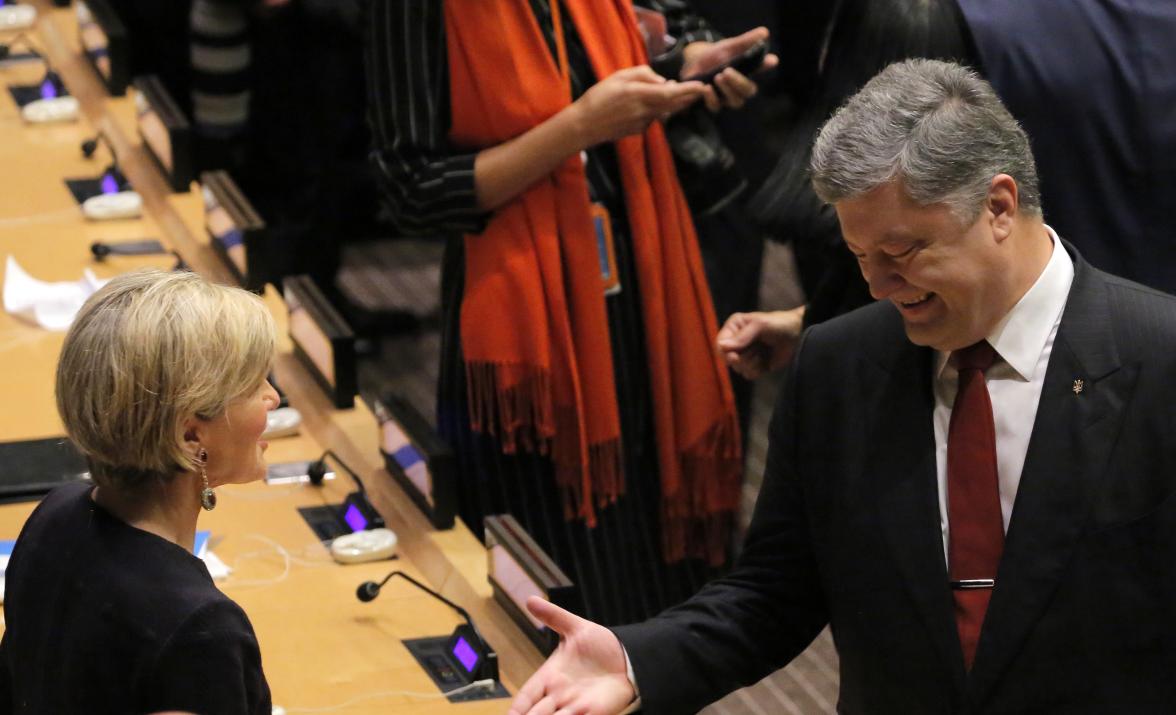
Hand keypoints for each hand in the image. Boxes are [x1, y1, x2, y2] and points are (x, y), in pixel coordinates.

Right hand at [508, 597, 634, 714]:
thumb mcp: (575, 628)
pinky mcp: (594, 712)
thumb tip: (530, 599)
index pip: (527, 697)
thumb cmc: (600, 645)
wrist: (628, 656)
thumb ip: (553, 616)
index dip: (517, 708)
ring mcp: (576, 706)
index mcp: (550, 677)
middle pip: (536, 714)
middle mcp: (560, 695)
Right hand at [572, 66, 707, 147]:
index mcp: (640, 95)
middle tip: (701, 90)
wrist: (585, 125)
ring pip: (664, 111)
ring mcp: (643, 124)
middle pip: (674, 105)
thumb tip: (664, 81)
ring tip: (673, 94)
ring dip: (672, 104)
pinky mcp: (640, 131)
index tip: (702, 85)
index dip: (689, 90)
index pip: (671, 93)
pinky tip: (642, 107)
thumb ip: (643, 74)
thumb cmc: (599, 97)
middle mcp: (645, 111)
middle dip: (689, 98)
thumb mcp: (619, 76)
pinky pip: (653, 118)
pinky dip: (655, 111)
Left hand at [681, 27, 778, 111]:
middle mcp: (739, 89)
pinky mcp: (712, 103)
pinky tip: (704, 87)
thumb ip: (746, 42)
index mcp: (747, 74)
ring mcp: (726, 98)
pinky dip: (709, 97)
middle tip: (726, 71)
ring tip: (716, 78)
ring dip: (726, 90)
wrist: (695, 62)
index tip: (771, 59)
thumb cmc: (717, 55)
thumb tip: (764, 32)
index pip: (760, 69)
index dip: (765, 65)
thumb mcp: (730, 47)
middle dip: (738, 82)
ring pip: (735, 101)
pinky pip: (714, 107)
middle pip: (747, 92)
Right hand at [716, 307, 804, 379]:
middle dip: (742, 358)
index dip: (726, 353)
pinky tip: (766, 362)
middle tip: (756, 350)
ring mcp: (746, 354)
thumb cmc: (780, 324)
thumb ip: (742, 336)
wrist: (800, 334)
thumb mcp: (760, 325)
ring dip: (752, 364)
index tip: (735, 355)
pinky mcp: (755, 365)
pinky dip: (757, 371)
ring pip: (738, 369)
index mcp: (734, 327)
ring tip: (763, 353)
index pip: (719, 345)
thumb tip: (722, 347)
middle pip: (728, 360)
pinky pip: (748, 375)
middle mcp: (737, 341)